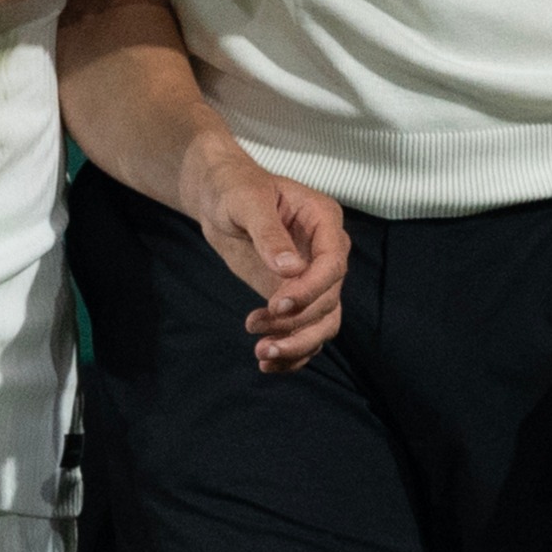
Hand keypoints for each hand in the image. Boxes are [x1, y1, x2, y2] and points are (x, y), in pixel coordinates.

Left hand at [189, 153, 348, 372]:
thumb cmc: (234, 188)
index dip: (310, 289)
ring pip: (323, 322)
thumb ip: (269, 233)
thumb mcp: (247, 202)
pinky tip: (267, 363)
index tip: (278, 303)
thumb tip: (291, 268)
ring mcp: (313, 277)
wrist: (218, 197)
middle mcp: (326, 252)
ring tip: (261, 354)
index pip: (333, 264)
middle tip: (256, 327)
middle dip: (297, 321)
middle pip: (329, 299)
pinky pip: (306, 330)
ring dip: (296, 344)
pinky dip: (292, 352)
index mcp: (323, 220)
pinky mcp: (296, 297)